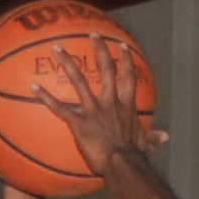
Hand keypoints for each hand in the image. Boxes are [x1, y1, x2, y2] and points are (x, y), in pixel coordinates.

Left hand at [29, 34, 167, 184]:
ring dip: (67, 63)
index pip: (128, 77)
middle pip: (105, 70)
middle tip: (93, 34)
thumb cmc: (133, 156)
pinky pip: (60, 108)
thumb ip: (152, 138)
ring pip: (79, 81)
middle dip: (100, 50)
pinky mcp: (79, 123)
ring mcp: (93, 111)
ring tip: (56, 48)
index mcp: (125, 106)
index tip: (122, 46)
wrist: (122, 164)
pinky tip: (33, 86)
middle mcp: (109, 102)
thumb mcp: (145, 144)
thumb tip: (165, 136)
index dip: (126, 60)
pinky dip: (46, 97)